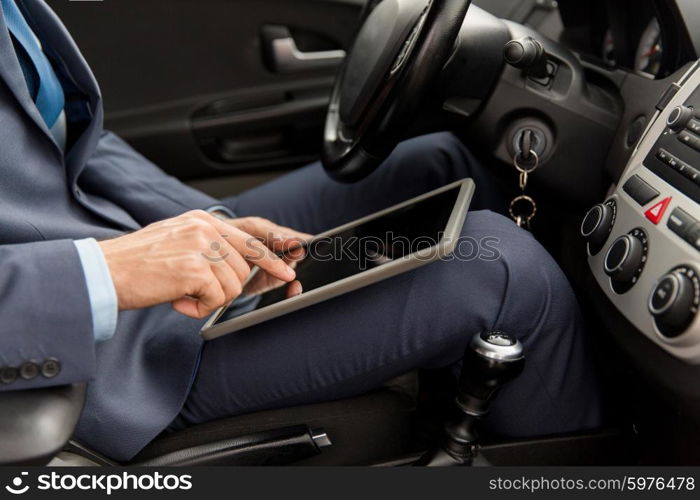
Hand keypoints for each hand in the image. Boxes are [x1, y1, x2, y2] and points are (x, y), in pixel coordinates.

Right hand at [98, 210, 296, 318]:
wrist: (105, 272)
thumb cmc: (138, 263)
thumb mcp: (178, 241)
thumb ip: (208, 246)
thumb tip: (238, 265)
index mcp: (203, 221)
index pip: (250, 238)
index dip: (271, 258)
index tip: (287, 271)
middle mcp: (205, 228)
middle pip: (244, 269)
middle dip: (225, 288)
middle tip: (195, 290)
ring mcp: (201, 246)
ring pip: (233, 286)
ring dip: (209, 299)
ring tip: (181, 292)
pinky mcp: (195, 267)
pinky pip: (217, 299)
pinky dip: (198, 307)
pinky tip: (177, 299)